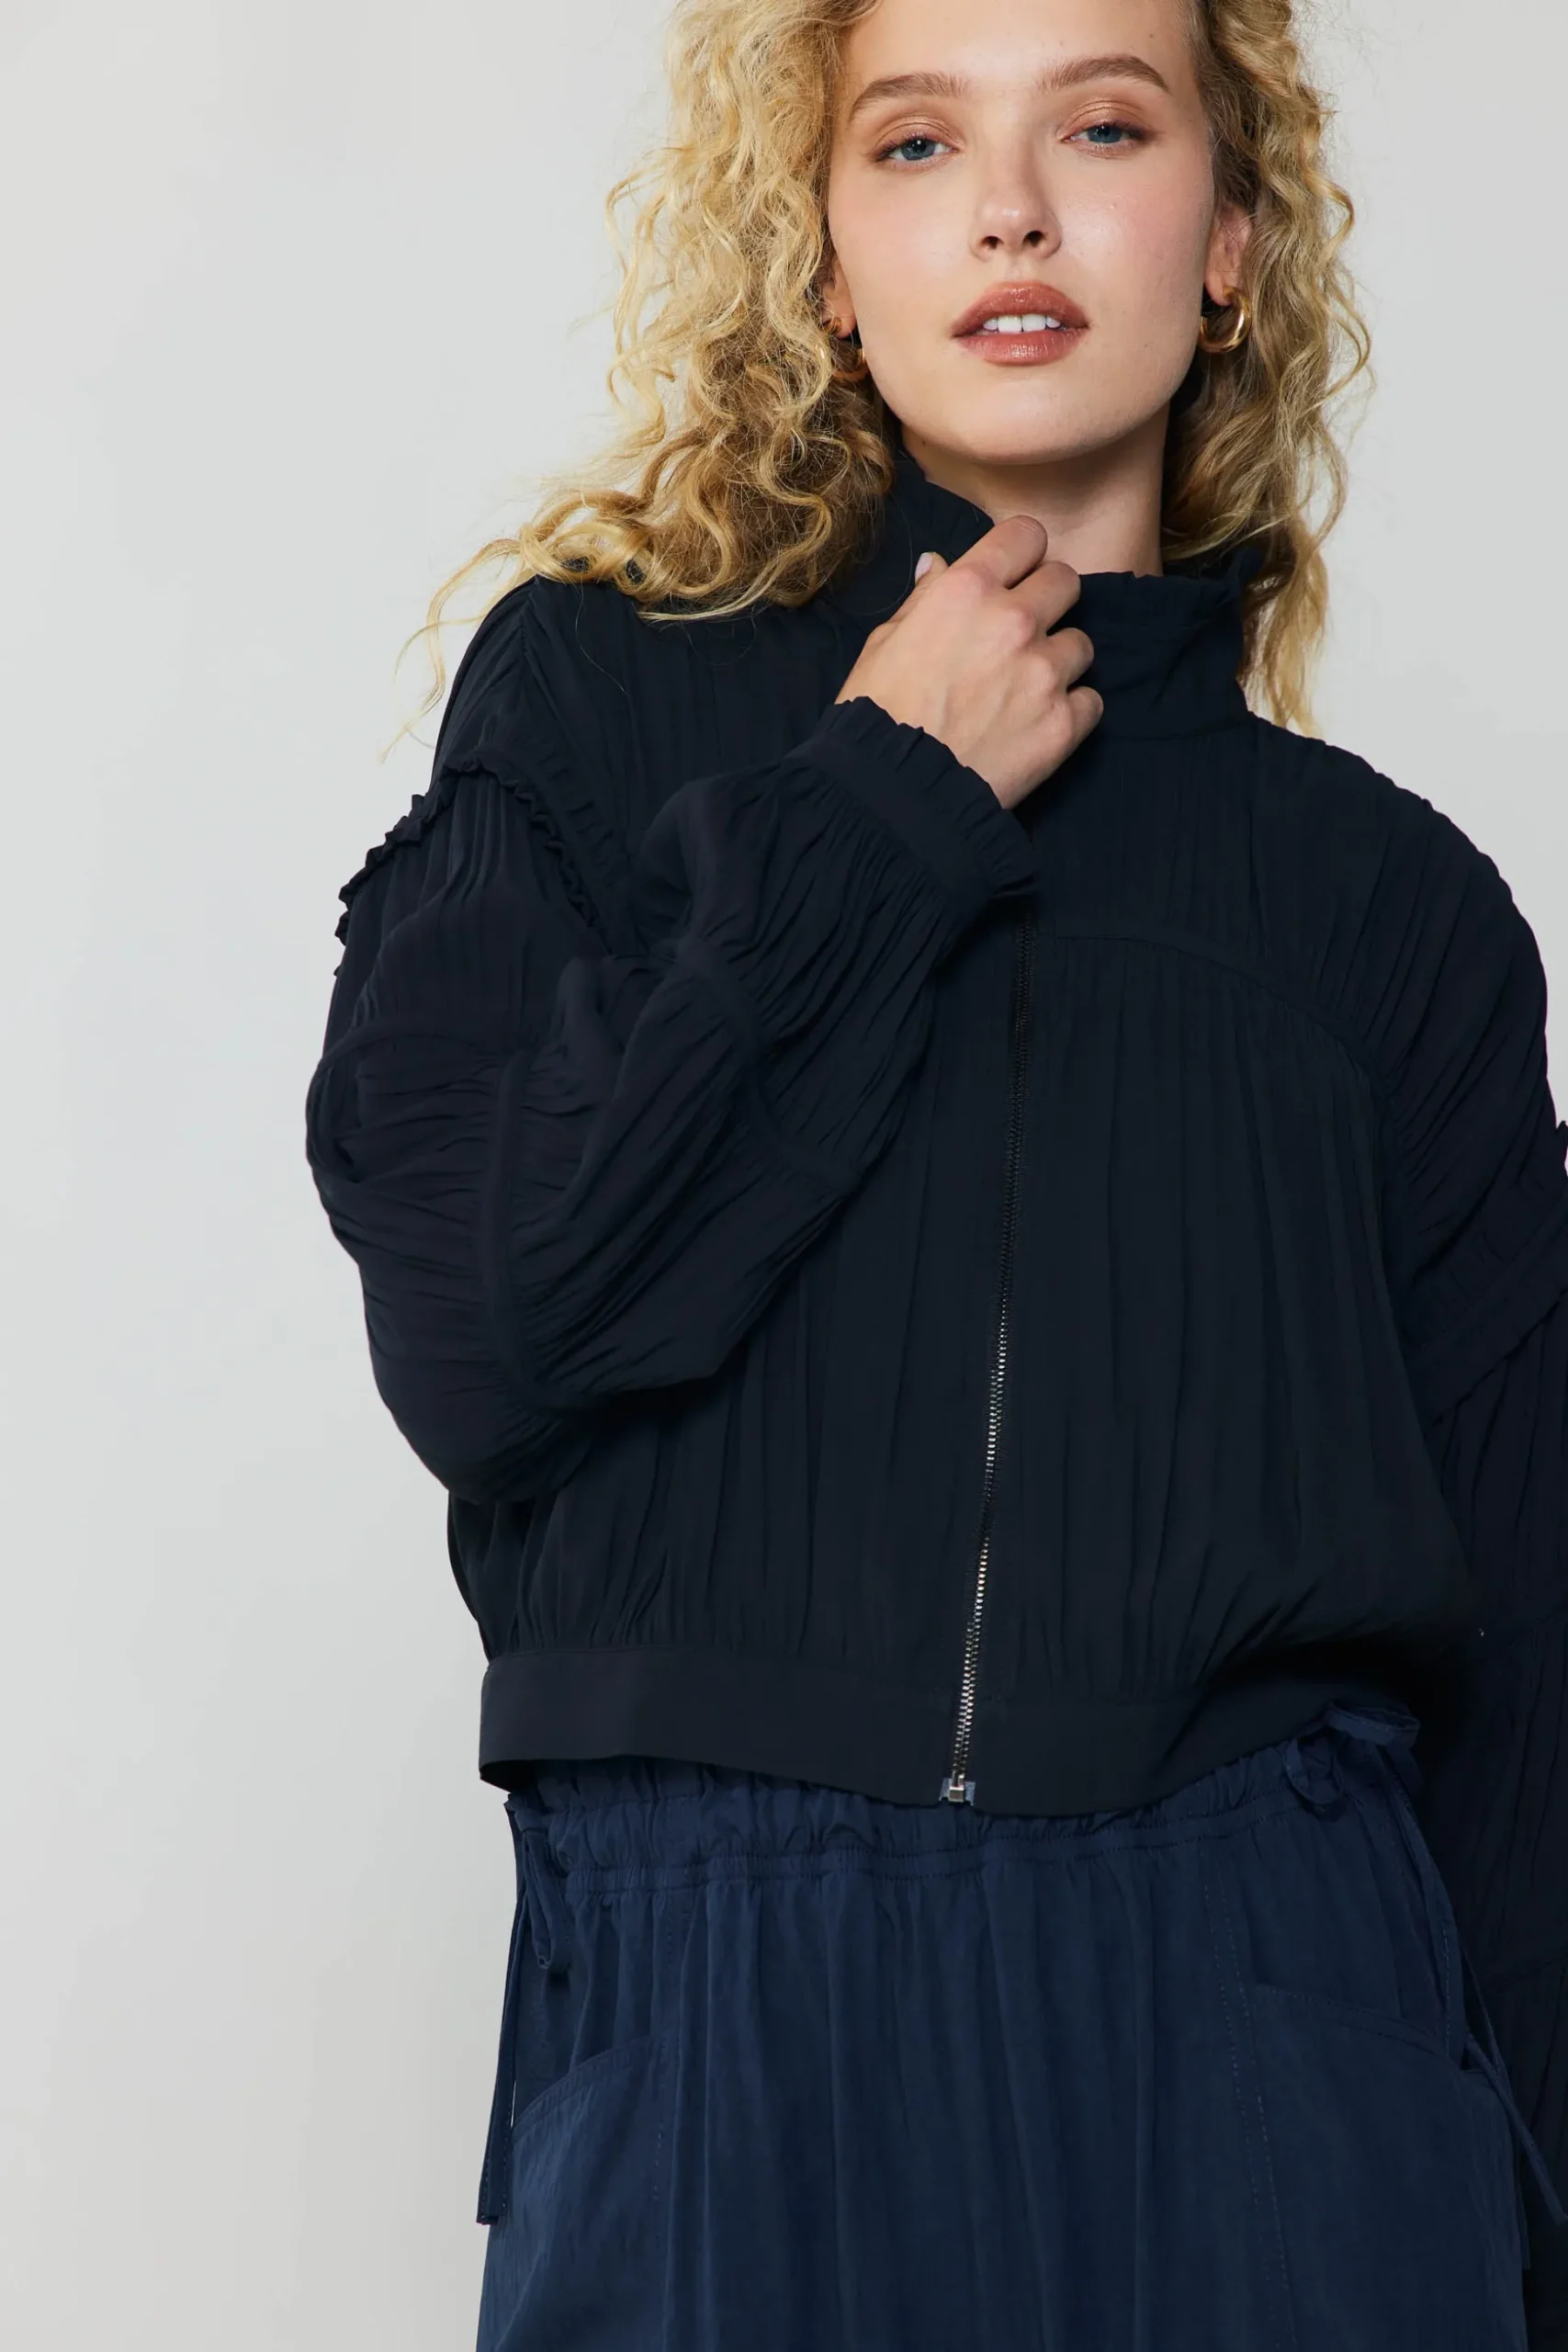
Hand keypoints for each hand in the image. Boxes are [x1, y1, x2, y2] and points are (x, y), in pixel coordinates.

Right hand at [834, 516, 1100, 809]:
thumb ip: (923, 600)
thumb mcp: (884, 644)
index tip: (1017, 574)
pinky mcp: (1064, 724)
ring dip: (1059, 661)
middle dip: (1049, 601)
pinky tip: (1035, 725)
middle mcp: (1014, 622)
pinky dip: (1070, 712)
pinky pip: (1091, 701)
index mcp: (967, 590)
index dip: (1023, 554)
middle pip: (1066, 581)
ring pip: (1081, 644)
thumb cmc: (877, 717)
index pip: (1027, 535)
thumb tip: (939, 566)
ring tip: (1025, 689)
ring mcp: (1044, 673)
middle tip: (1024, 633)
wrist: (895, 795)